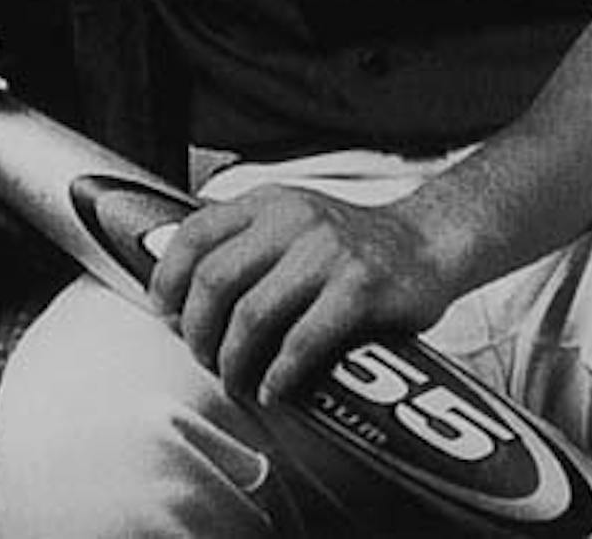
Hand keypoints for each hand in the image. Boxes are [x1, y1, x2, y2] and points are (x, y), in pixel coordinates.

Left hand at [147, 185, 458, 407]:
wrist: (426, 244)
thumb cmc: (350, 247)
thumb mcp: (291, 223)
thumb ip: (243, 243)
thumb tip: (180, 289)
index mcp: (269, 203)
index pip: (196, 233)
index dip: (169, 278)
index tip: (165, 314)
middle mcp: (294, 219)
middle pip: (216, 279)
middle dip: (198, 331)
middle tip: (203, 358)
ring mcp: (328, 252)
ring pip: (253, 314)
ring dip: (234, 360)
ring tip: (236, 380)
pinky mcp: (360, 288)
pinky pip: (303, 340)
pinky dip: (280, 374)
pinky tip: (275, 389)